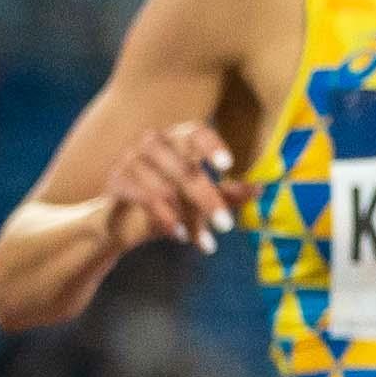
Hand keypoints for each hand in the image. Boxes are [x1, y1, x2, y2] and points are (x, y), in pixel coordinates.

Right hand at [98, 121, 240, 256]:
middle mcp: (154, 142)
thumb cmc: (172, 203)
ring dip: (189, 219)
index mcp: (179, 139)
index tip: (228, 167)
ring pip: (167, 189)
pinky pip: (145, 199)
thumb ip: (227, 193)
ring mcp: (131, 158)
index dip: (212, 147)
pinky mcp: (116, 179)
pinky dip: (166, 219)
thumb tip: (259, 189)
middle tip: (227, 227)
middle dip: (208, 201)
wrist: (123, 221)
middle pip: (186, 170)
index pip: (197, 133)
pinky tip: (179, 236)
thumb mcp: (202, 200)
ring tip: (207, 243)